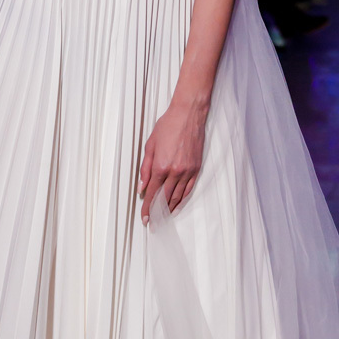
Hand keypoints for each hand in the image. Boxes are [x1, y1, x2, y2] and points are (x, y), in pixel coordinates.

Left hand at [138, 97, 207, 223]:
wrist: (189, 115)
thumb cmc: (167, 126)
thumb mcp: (150, 145)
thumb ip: (145, 168)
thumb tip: (141, 187)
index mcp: (160, 166)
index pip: (152, 194)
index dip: (147, 208)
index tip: (145, 219)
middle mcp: (175, 172)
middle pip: (164, 199)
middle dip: (157, 213)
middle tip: (153, 223)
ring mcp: (187, 171)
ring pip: (177, 196)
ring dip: (170, 209)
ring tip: (164, 218)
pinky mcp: (196, 169)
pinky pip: (188, 189)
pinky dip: (182, 199)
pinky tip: (177, 205)